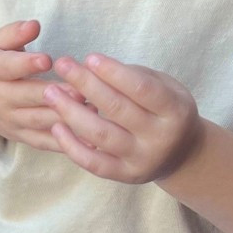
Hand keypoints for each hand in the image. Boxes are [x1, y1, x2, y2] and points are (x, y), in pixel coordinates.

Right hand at [0, 20, 80, 153]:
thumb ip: (14, 33)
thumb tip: (34, 25)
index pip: (7, 67)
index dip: (26, 64)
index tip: (47, 60)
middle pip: (26, 96)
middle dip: (55, 93)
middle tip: (81, 89)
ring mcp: (9, 120)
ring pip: (38, 120)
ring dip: (64, 116)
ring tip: (91, 107)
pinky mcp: (21, 136)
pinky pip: (43, 141)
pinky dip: (65, 141)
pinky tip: (88, 136)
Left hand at [41, 52, 203, 183]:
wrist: (181, 154)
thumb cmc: (166, 110)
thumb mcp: (166, 86)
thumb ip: (135, 76)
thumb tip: (93, 67)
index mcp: (174, 111)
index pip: (142, 89)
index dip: (113, 72)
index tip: (88, 57)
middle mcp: (159, 138)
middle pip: (117, 109)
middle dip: (85, 84)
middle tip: (62, 65)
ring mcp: (141, 159)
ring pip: (100, 135)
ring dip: (71, 112)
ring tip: (50, 93)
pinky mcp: (125, 175)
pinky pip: (93, 163)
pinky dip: (71, 145)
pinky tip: (56, 126)